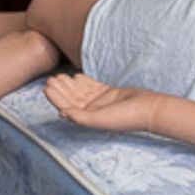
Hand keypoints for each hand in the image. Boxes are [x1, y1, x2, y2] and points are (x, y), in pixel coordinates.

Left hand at [44, 73, 162, 132]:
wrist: (148, 109)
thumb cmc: (125, 117)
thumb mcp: (99, 119)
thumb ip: (80, 117)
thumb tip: (61, 113)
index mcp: (87, 119)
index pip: (66, 107)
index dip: (56, 98)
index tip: (47, 87)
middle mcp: (92, 112)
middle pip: (72, 99)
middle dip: (61, 89)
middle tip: (51, 78)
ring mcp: (100, 103)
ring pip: (81, 92)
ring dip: (70, 84)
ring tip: (61, 75)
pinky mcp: (109, 94)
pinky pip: (93, 86)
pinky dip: (84, 81)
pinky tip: (76, 75)